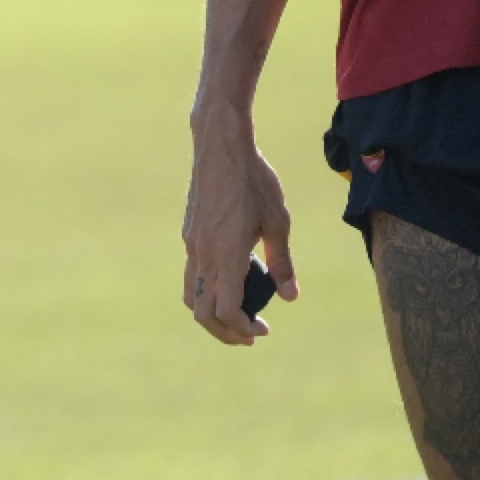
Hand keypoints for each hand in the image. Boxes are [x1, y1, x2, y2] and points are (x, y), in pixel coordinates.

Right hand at [183, 117, 297, 345]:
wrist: (221, 146)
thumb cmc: (254, 180)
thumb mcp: (278, 221)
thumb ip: (282, 262)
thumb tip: (291, 297)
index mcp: (226, 256)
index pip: (226, 311)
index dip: (243, 329)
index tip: (263, 330)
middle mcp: (203, 255)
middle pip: (202, 314)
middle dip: (225, 332)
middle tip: (251, 334)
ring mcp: (192, 245)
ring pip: (191, 296)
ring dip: (211, 314)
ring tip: (237, 313)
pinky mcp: (189, 233)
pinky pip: (190, 274)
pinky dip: (206, 290)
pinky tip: (229, 276)